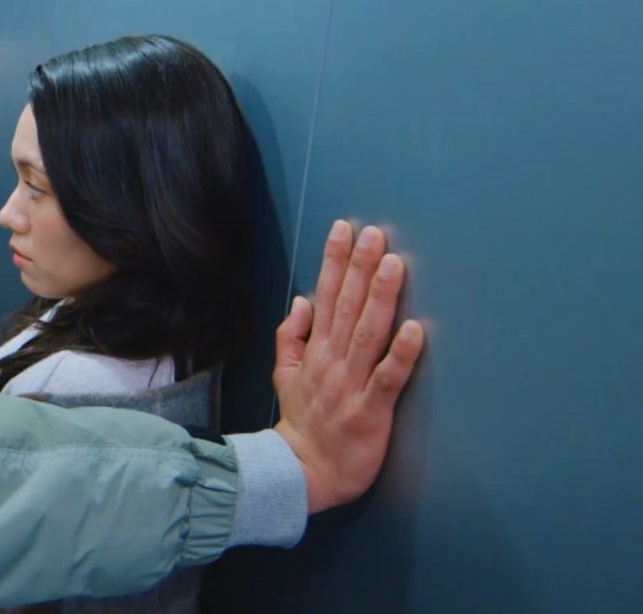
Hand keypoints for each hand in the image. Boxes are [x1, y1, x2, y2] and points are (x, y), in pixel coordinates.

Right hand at [272, 220, 425, 513]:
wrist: (303, 471)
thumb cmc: (302, 423)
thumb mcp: (285, 375)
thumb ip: (292, 336)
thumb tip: (301, 300)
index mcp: (315, 350)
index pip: (324, 296)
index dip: (334, 261)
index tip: (345, 229)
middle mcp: (332, 361)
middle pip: (347, 306)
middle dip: (359, 267)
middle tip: (375, 234)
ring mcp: (350, 384)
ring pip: (368, 333)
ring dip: (381, 297)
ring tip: (394, 265)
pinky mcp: (370, 410)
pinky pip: (388, 378)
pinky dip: (402, 353)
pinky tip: (416, 329)